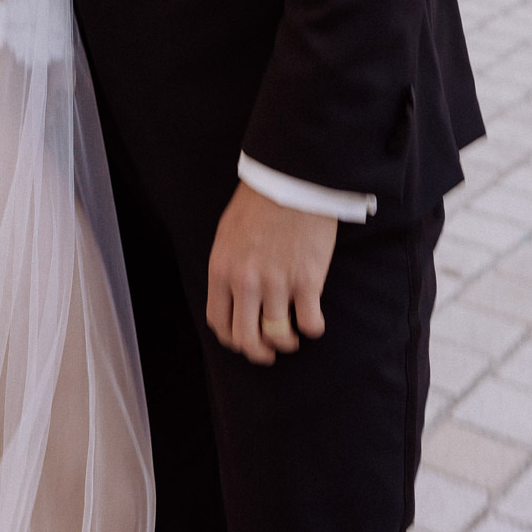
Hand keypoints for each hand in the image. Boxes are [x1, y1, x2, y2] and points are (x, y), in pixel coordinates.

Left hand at [206, 183, 337, 365]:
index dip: (232, 338)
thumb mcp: (227, 234)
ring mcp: (277, 283)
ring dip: (286, 341)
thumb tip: (231, 296)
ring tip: (292, 334)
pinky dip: (312, 328)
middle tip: (269, 350)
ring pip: (278, 337)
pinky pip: (310, 324)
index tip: (243, 338)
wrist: (291, 179)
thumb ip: (227, 268)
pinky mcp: (307, 280)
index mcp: (222, 270)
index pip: (218, 322)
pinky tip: (312, 318)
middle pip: (246, 340)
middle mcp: (246, 282)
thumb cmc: (259, 203)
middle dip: (258, 352)